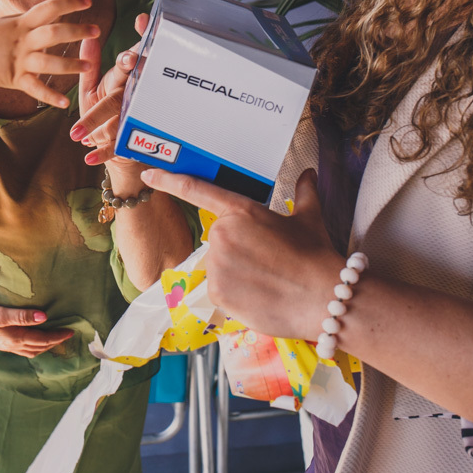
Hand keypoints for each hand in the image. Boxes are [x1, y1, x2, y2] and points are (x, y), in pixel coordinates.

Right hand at [0, 0, 98, 108]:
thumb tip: (52, 10)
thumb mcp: (8, 21)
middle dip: (77, 31)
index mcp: (23, 22)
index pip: (50, 8)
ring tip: (89, 67)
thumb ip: (30, 18)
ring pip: (49, 63)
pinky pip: (36, 89)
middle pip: (54, 33)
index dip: (70, 3)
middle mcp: (24, 40)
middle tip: (97, 31)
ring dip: (71, 64)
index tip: (88, 2)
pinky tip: (66, 102)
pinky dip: (50, 97)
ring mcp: (20, 60)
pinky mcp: (16, 79)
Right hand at [0, 299, 74, 357]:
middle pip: (39, 347)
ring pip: (31, 351)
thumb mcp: (0, 313)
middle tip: (67, 335)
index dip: (58, 337)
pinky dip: (33, 347)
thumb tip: (44, 316)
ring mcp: (6, 346)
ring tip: (54, 340)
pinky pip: (22, 350)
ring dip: (44, 347)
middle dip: (54, 343)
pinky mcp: (0, 343)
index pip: (43, 340)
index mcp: (16, 338)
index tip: (71, 332)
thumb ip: (22, 315)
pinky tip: (32, 341)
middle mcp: (13, 345)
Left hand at [71, 13, 148, 163]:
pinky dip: (102, 153)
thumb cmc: (106, 111)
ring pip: (121, 117)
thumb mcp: (94, 87)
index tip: (140, 29)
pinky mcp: (132, 143)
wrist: (116, 149)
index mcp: (124, 81)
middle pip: (130, 84)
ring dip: (101, 123)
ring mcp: (134, 120)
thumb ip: (90, 64)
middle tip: (129, 58)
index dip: (135, 48)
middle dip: (130, 72)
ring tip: (80, 133)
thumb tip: (88, 36)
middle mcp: (133, 98)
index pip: (130, 61)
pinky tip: (88, 156)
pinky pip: (117, 146)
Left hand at [139, 168, 343, 339]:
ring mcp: (217, 264)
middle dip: (239, 249)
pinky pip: (219, 290)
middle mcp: (222, 235)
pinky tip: (260, 295)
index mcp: (241, 211)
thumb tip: (309, 173)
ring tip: (268, 281)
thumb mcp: (309, 219)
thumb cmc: (316, 256)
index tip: (149, 175)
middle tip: (268, 262)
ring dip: (237, 273)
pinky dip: (236, 294)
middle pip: (220, 241)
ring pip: (219, 267)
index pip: (197, 190)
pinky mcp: (216, 292)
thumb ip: (304, 193)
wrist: (323, 298)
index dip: (169, 180)